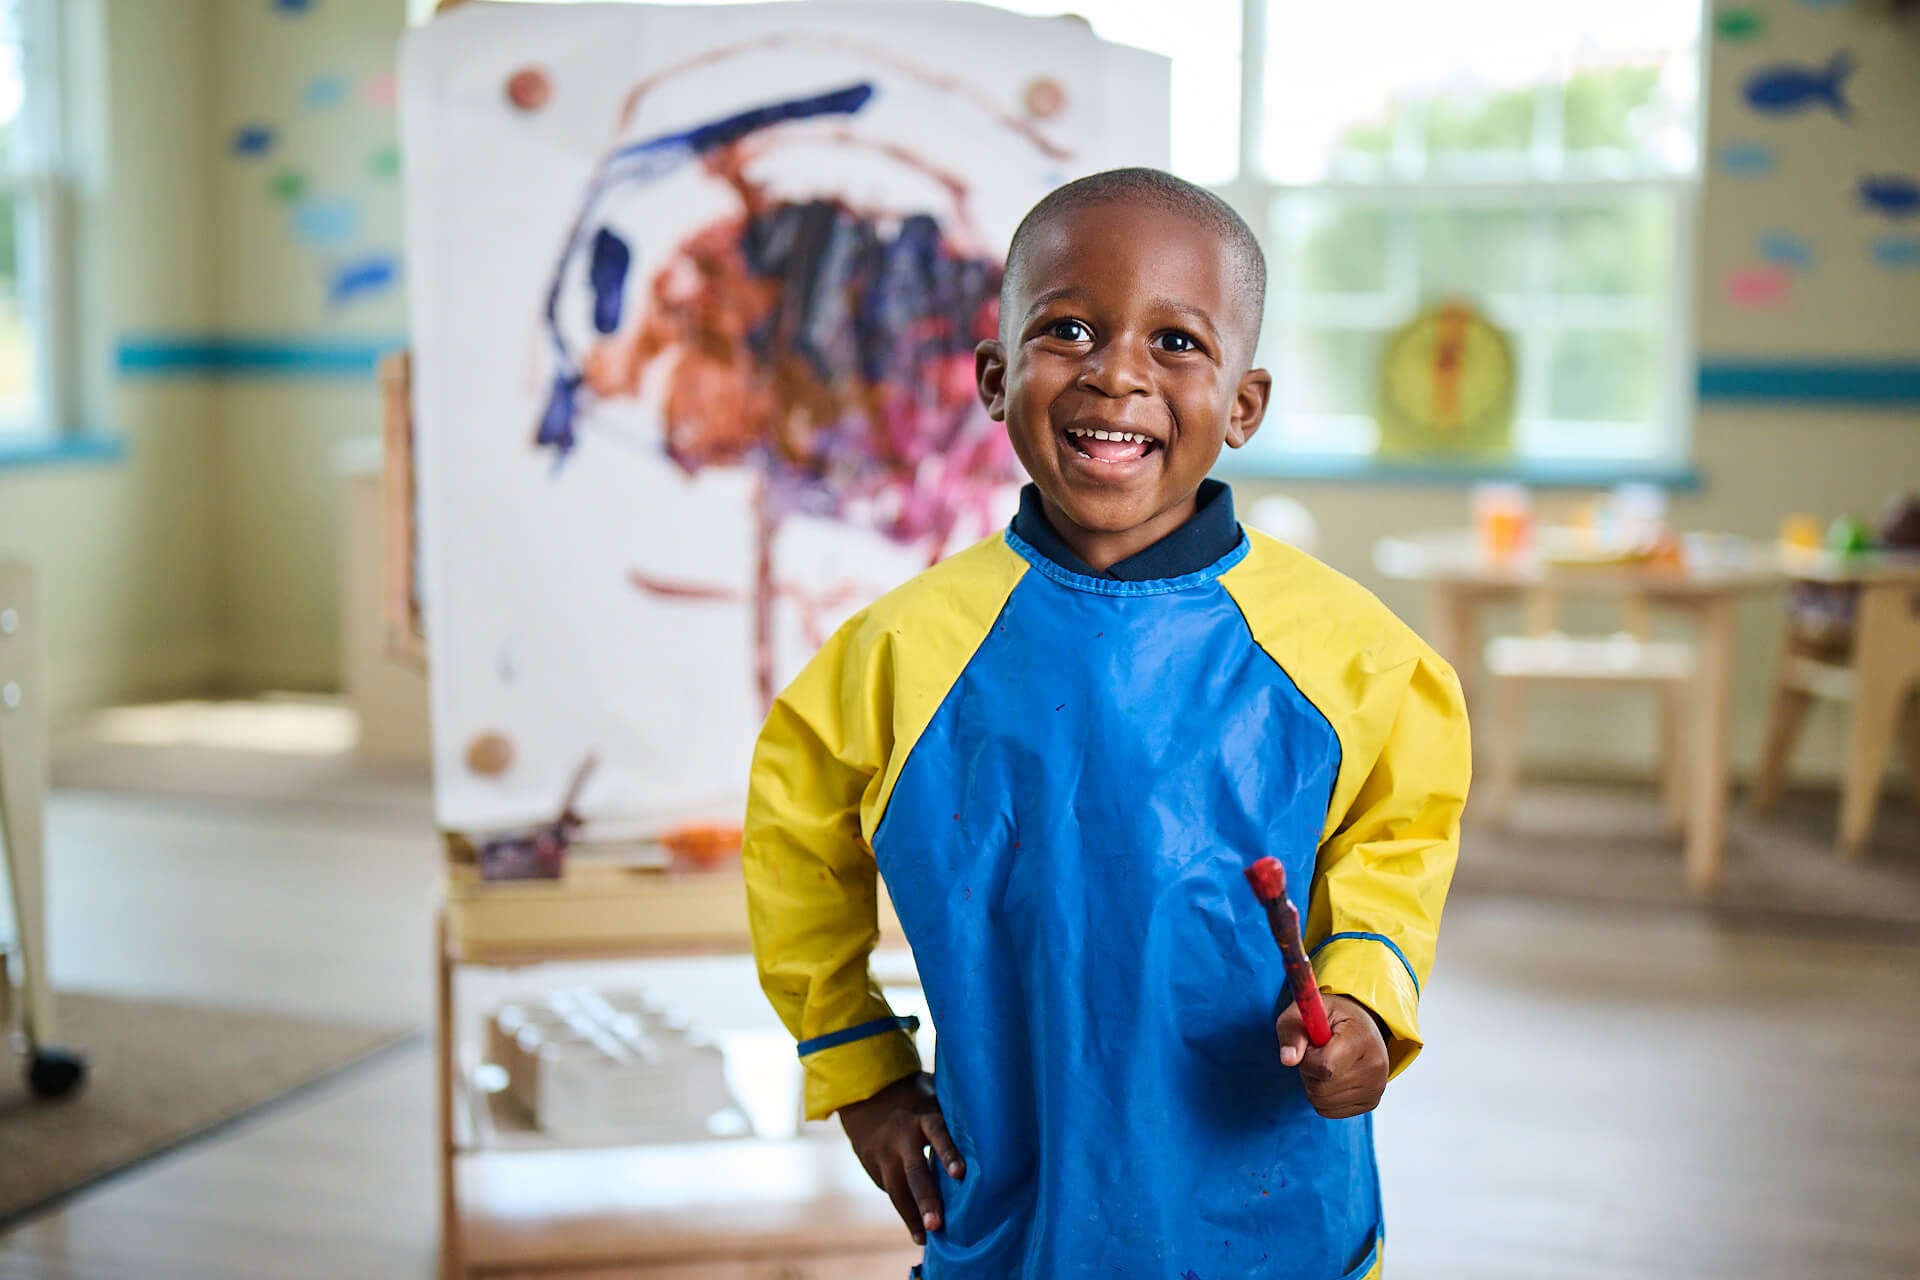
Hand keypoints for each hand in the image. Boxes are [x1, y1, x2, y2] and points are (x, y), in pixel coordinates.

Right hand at [838, 1072, 965, 1244]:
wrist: (870, 1099)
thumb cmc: (920, 1101)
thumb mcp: (935, 1100)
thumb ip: (953, 1119)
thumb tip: (995, 1133)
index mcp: (923, 1116)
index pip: (938, 1133)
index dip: (948, 1153)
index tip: (960, 1175)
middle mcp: (902, 1136)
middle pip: (915, 1170)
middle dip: (926, 1198)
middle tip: (936, 1224)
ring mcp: (885, 1153)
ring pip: (897, 1188)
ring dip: (912, 1215)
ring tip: (925, 1238)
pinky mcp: (875, 1167)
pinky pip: (892, 1193)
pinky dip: (906, 1214)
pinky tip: (918, 1233)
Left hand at [1276, 994, 1389, 1118]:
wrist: (1360, 1025)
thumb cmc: (1332, 1018)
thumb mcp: (1308, 1012)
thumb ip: (1293, 1032)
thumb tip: (1288, 1060)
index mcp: (1361, 1037)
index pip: (1325, 1067)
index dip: (1307, 1060)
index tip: (1310, 1046)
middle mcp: (1375, 1065)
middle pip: (1321, 1089)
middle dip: (1309, 1072)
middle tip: (1317, 1053)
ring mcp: (1376, 1087)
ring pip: (1322, 1103)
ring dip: (1314, 1085)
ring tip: (1326, 1063)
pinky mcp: (1371, 1102)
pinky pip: (1329, 1111)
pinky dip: (1322, 1097)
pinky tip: (1332, 1077)